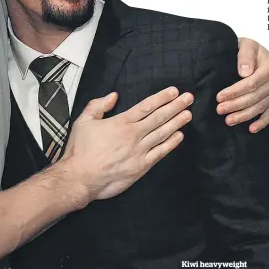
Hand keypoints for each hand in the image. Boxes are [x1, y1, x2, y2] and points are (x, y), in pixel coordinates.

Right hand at [62, 87, 192, 201]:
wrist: (80, 177)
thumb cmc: (80, 150)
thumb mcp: (83, 121)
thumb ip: (98, 105)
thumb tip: (113, 96)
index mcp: (121, 122)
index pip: (146, 106)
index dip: (162, 98)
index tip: (174, 91)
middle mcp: (133, 135)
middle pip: (159, 117)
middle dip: (175, 106)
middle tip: (188, 98)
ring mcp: (139, 151)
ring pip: (163, 133)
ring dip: (177, 122)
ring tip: (188, 113)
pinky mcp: (141, 166)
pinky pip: (160, 152)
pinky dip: (171, 143)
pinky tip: (179, 136)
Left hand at [216, 38, 268, 132]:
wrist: (262, 52)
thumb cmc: (252, 48)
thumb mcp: (248, 45)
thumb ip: (245, 56)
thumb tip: (243, 72)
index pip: (250, 85)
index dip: (234, 92)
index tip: (219, 97)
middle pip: (253, 98)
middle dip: (235, 105)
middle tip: (219, 110)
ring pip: (258, 108)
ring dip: (243, 116)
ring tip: (228, 121)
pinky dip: (261, 123)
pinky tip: (251, 129)